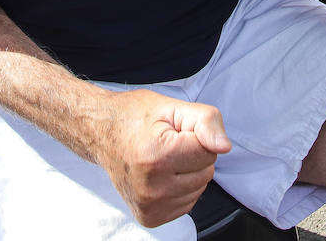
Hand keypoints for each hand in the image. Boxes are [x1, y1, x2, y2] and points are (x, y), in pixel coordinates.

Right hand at [96, 89, 231, 227]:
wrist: (101, 133)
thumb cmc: (135, 117)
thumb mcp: (172, 107)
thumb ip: (205, 121)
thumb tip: (224, 146)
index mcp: (157, 156)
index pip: (209, 152)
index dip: (197, 135)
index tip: (176, 130)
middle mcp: (152, 187)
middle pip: (206, 172)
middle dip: (194, 155)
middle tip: (168, 143)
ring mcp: (149, 205)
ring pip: (198, 189)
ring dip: (188, 172)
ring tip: (163, 158)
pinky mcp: (149, 217)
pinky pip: (186, 203)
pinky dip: (180, 188)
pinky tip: (161, 175)